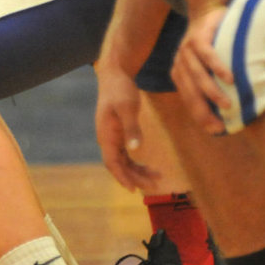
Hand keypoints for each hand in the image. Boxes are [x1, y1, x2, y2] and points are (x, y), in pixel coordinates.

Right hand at [93, 62, 158, 191]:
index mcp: (106, 135)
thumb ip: (132, 128)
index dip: (122, 177)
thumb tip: (135, 149)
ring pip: (123, 160)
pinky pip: (126, 153)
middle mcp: (107, 138)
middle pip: (119, 165)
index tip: (134, 189)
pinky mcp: (118, 132)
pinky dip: (136, 162)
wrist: (115, 74)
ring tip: (158, 177)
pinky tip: (148, 165)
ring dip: (138, 171)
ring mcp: (112, 136)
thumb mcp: (127, 108)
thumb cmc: (120, 89)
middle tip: (155, 185)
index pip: (112, 163)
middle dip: (135, 177)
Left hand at [171, 6, 232, 134]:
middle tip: (220, 125)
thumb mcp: (211, 65)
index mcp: (181, 73)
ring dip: (212, 92)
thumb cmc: (216, 42)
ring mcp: (186, 49)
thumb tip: (233, 111)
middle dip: (204, 111)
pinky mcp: (197, 36)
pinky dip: (218, 67)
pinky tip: (230, 78)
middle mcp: (179, 62)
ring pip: (198, 75)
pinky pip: (207, 55)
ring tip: (227, 105)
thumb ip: (215, 83)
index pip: (189, 99)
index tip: (216, 130)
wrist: (209, 8)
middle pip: (190, 91)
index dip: (200, 116)